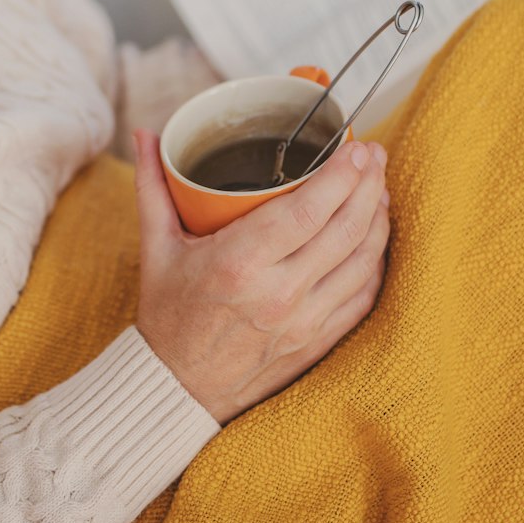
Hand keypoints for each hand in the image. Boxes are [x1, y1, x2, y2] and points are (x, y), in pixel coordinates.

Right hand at [132, 129, 390, 425]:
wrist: (177, 388)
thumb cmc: (168, 314)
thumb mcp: (155, 246)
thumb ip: (153, 185)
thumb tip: (145, 134)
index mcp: (238, 263)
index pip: (307, 210)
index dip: (341, 175)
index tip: (356, 146)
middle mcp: (278, 293)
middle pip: (344, 228)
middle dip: (368, 184)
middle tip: (374, 155)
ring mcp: (304, 320)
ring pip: (362, 259)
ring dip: (378, 218)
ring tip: (378, 187)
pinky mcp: (318, 340)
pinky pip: (362, 294)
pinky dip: (375, 261)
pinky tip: (374, 236)